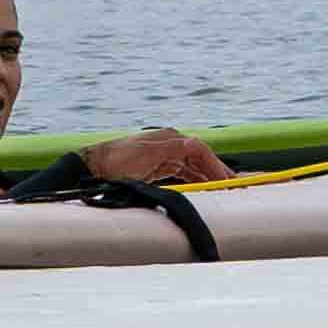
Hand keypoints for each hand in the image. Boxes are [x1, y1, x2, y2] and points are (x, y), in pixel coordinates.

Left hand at [74, 129, 230, 183]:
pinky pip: (183, 173)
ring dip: (208, 176)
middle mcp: (170, 144)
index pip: (200, 150)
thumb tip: (194, 143)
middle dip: (216, 170)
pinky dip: (195, 179)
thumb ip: (171, 149)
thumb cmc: (118, 162)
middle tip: (233, 185)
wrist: (94, 169)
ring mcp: (164, 156)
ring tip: (222, 189)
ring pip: (193, 166)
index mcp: (169, 138)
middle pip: (200, 157)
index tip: (226, 179)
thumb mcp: (145, 155)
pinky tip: (204, 187)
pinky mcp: (158, 168)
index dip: (215, 164)